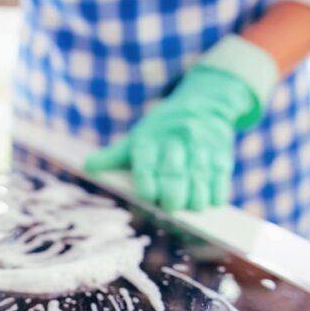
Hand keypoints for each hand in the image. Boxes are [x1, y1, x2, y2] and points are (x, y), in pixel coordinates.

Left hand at [85, 35, 276, 211]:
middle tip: (170, 206)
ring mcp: (202, 148)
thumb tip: (87, 167)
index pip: (147, 163)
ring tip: (190, 207)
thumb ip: (113, 156)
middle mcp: (177, 141)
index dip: (147, 182)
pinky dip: (215, 194)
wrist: (205, 103)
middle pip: (175, 173)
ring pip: (200, 178)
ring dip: (195, 198)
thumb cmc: (163, 129)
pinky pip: (220, 179)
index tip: (148, 196)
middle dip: (172, 194)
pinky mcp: (222, 155)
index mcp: (151, 139)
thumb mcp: (137, 137)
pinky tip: (208, 202)